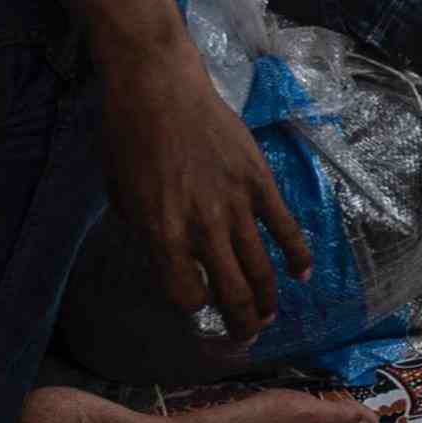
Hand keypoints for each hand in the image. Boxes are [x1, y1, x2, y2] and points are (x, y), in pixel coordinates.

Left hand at [101, 51, 295, 342]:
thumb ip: (144, 229)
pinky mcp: (259, 183)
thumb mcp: (119, 193)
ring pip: (259, 268)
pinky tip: (302, 275)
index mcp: (160, 232)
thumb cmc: (127, 136)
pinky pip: (285, 228)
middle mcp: (201, 226)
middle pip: (229, 292)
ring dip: (267, 300)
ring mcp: (235, 205)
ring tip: (268, 316)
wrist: (157, 86)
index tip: (197, 307)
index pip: (184, 293)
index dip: (192, 308)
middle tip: (243, 336)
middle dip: (239, 323)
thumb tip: (166, 255)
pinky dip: (297, 256)